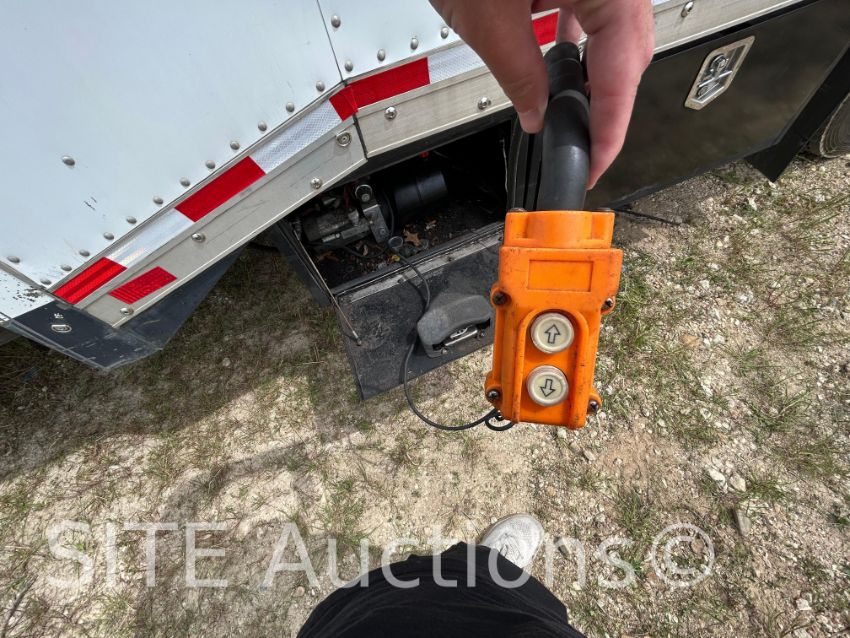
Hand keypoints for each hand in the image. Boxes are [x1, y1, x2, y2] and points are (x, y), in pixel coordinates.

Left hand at [429, 0, 653, 187]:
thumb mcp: (487, 17)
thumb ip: (519, 74)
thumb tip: (537, 115)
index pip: (623, 70)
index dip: (611, 127)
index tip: (597, 163)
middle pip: (630, 51)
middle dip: (607, 104)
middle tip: (583, 147)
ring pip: (614, 30)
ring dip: (594, 73)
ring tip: (570, 113)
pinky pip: (591, 6)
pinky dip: (577, 38)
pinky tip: (562, 60)